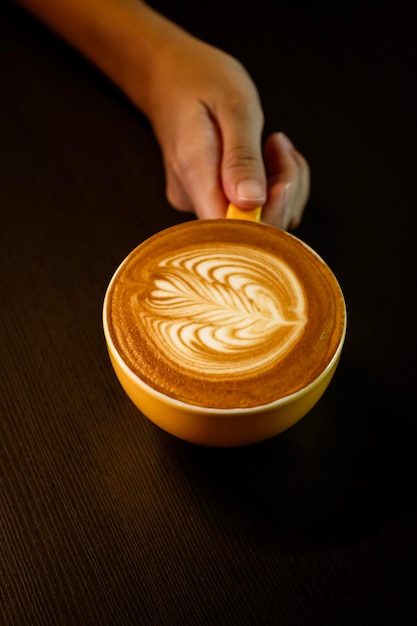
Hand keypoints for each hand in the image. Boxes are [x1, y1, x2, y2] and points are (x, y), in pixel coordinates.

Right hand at [142, 34, 309, 228]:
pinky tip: (271, 157)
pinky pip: (257, 209)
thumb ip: (242, 156)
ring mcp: (201, 201)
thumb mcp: (232, 105)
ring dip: (284, 185)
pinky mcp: (213, 200)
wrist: (169, 76)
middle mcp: (193, 197)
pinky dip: (276, 186)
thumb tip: (252, 202)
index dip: (267, 217)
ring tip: (274, 144)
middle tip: (279, 145)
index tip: (282, 179)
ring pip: (260, 219)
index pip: (230, 228)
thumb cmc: (199, 80)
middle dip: (283, 193)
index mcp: (194, 173)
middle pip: (250, 228)